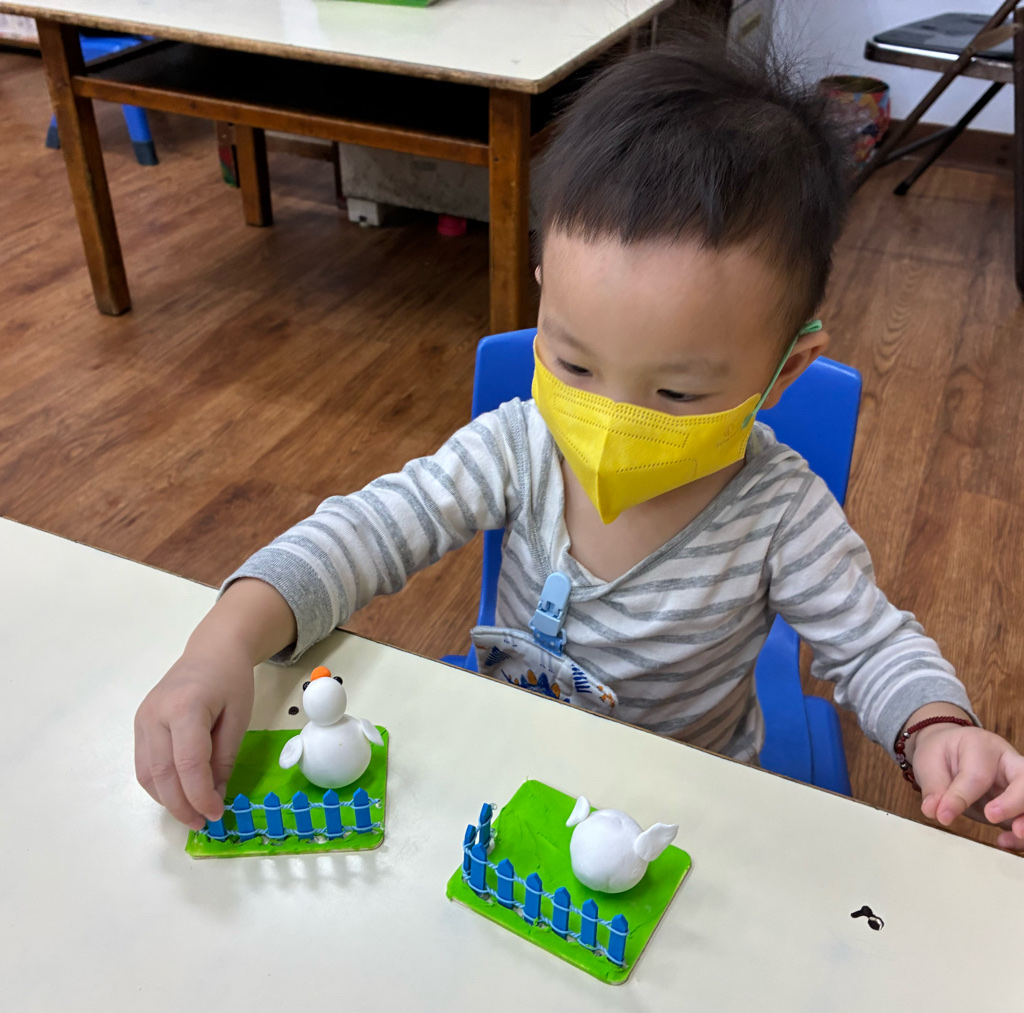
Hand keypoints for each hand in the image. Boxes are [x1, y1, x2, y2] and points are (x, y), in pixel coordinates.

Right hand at [134, 647, 253, 829]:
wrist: (211, 651)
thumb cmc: (231, 680)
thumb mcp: (238, 717)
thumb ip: (225, 758)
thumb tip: (214, 797)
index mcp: (185, 707)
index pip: (187, 763)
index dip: (200, 794)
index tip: (215, 813)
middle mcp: (155, 714)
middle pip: (162, 773)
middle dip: (181, 805)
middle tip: (202, 822)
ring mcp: (142, 720)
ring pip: (147, 774)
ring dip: (168, 800)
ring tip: (192, 813)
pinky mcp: (139, 725)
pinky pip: (145, 764)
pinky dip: (160, 785)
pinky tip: (180, 793)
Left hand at [909, 721, 1023, 850]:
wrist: (950, 750)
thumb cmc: (942, 752)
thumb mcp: (929, 761)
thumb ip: (934, 787)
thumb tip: (934, 812)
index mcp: (983, 747)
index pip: (978, 775)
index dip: (961, 798)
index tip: (942, 815)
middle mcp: (1008, 764)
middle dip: (1017, 801)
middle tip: (992, 817)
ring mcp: (1017, 785)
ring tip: (1012, 834)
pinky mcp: (1017, 806)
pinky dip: (1021, 836)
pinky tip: (1003, 841)